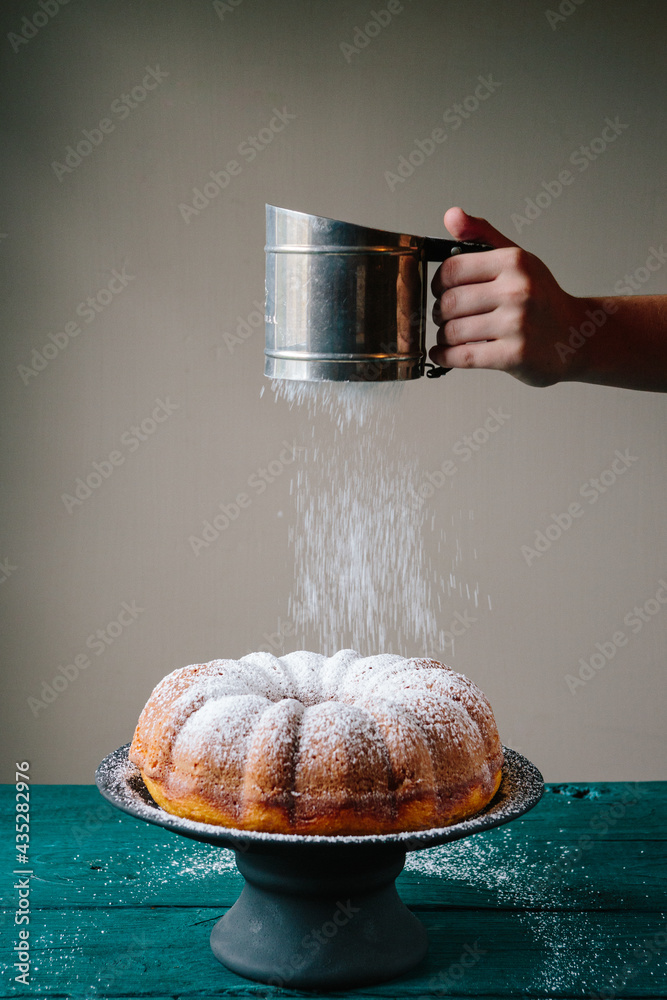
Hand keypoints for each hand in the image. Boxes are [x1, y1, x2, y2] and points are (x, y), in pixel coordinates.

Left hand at [429, 208, 582, 386]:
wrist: (573, 336)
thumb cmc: (540, 298)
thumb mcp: (517, 259)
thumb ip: (482, 235)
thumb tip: (451, 215)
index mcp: (514, 262)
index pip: (451, 269)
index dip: (437, 282)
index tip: (440, 291)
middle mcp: (518, 291)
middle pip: (449, 302)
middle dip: (439, 312)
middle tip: (443, 316)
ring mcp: (517, 325)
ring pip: (453, 331)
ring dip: (443, 336)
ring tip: (449, 335)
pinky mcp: (514, 355)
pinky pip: (462, 356)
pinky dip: (444, 356)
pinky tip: (443, 353)